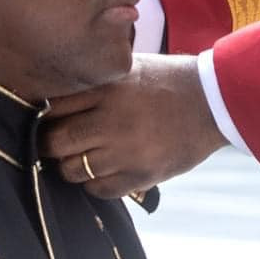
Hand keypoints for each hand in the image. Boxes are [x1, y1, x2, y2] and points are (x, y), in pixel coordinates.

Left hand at [42, 55, 225, 197]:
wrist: (215, 101)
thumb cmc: (168, 81)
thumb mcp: (129, 69)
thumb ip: (94, 82)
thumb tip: (51, 99)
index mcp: (106, 89)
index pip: (51, 107)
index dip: (43, 116)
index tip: (46, 119)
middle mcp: (112, 120)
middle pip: (54, 143)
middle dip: (50, 145)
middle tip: (57, 143)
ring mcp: (127, 150)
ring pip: (72, 170)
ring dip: (71, 166)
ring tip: (83, 157)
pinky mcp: (142, 174)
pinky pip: (99, 190)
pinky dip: (95, 183)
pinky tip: (106, 170)